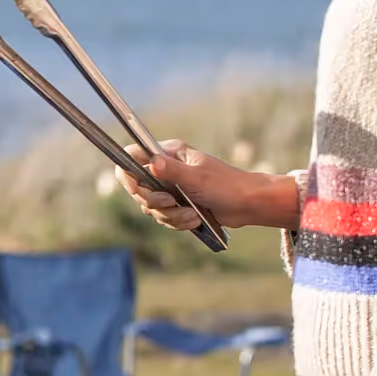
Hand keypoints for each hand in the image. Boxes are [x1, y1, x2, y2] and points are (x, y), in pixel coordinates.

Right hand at [118, 139, 302, 231]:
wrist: (248, 205)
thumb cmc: (227, 185)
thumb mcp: (198, 177)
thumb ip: (171, 171)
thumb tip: (151, 163)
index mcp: (168, 154)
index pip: (132, 157)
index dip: (128, 174)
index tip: (138, 189)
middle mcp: (165, 169)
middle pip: (138, 188)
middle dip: (154, 201)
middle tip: (170, 202)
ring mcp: (170, 188)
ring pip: (150, 207)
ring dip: (170, 215)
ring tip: (191, 214)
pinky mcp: (176, 205)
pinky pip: (163, 218)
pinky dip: (177, 222)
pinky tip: (194, 219)